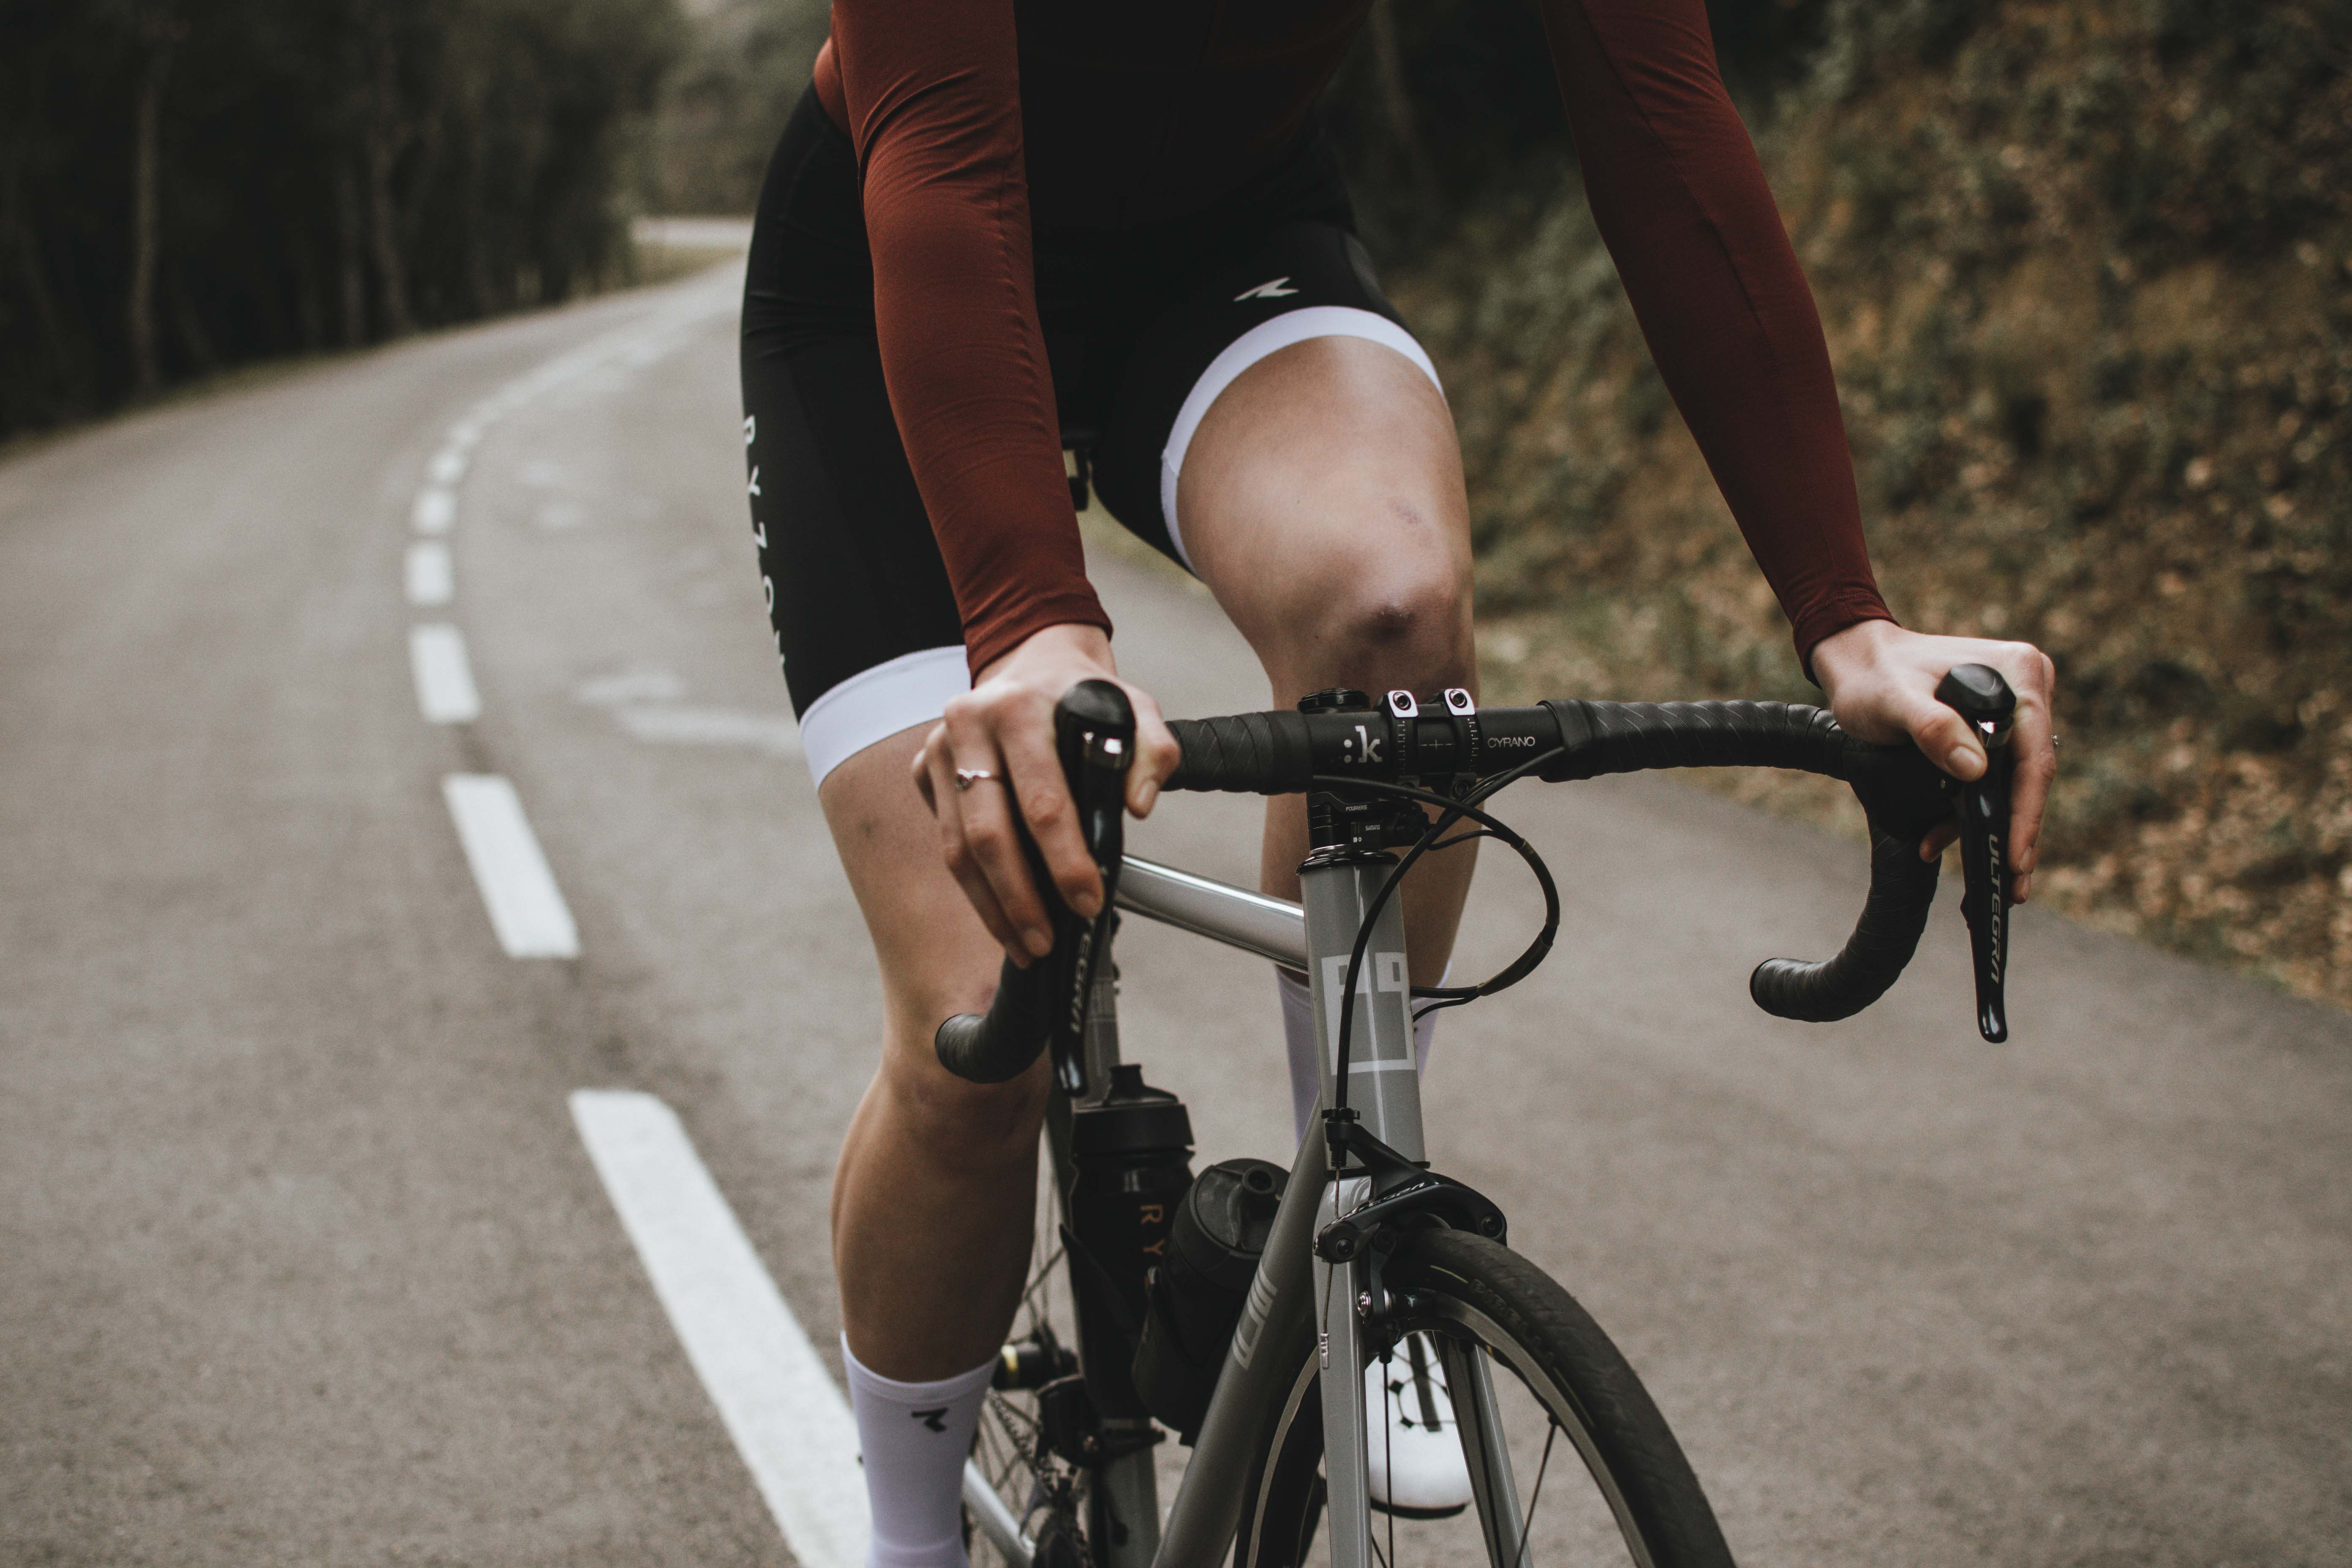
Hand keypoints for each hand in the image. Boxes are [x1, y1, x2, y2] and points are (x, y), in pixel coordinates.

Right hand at [911, 623, 1181, 963]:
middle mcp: (968, 726)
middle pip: (988, 834)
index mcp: (1017, 708)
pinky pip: (946, 841)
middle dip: (1019, 899)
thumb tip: (1137, 805)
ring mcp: (938, 749)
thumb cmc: (1082, 694)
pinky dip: (974, 886)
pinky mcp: (924, 770)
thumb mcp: (1134, 706)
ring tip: (1025, 944)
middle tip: (1047, 942)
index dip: (1065, 860)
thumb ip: (1153, 749)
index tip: (1087, 900)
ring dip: (991, 906)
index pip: (1041, 801)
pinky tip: (1002, 913)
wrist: (1031, 661)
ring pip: (957, 849)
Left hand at [1810, 618, 2057, 901]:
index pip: (2035, 754)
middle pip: (2030, 773)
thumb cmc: (1873, 674)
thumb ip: (1932, 728)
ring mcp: (2013, 710)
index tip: (2015, 856)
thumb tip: (1975, 770)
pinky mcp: (1994, 729)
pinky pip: (1992, 777)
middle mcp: (2027, 689)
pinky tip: (1941, 839)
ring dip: (1990, 826)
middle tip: (2013, 886)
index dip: (2027, 810)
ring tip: (1983, 876)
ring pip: (2012, 781)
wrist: (1856, 660)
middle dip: (2016, 830)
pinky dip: (1969, 810)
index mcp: (2019, 673)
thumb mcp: (1894, 700)